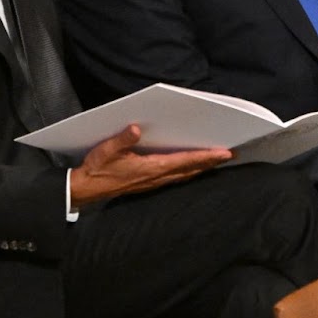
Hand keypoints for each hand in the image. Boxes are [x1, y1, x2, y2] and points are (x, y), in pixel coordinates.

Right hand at [68, 125, 230, 208]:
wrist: (86, 190)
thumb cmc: (97, 169)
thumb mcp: (106, 150)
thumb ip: (122, 139)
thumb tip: (137, 127)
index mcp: (150, 168)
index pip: (184, 161)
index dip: (205, 157)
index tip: (223, 153)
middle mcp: (156, 177)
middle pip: (190, 170)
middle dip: (210, 162)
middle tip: (231, 155)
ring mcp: (153, 182)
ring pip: (184, 175)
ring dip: (202, 168)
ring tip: (217, 161)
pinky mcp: (149, 183)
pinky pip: (175, 178)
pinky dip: (189, 172)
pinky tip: (193, 169)